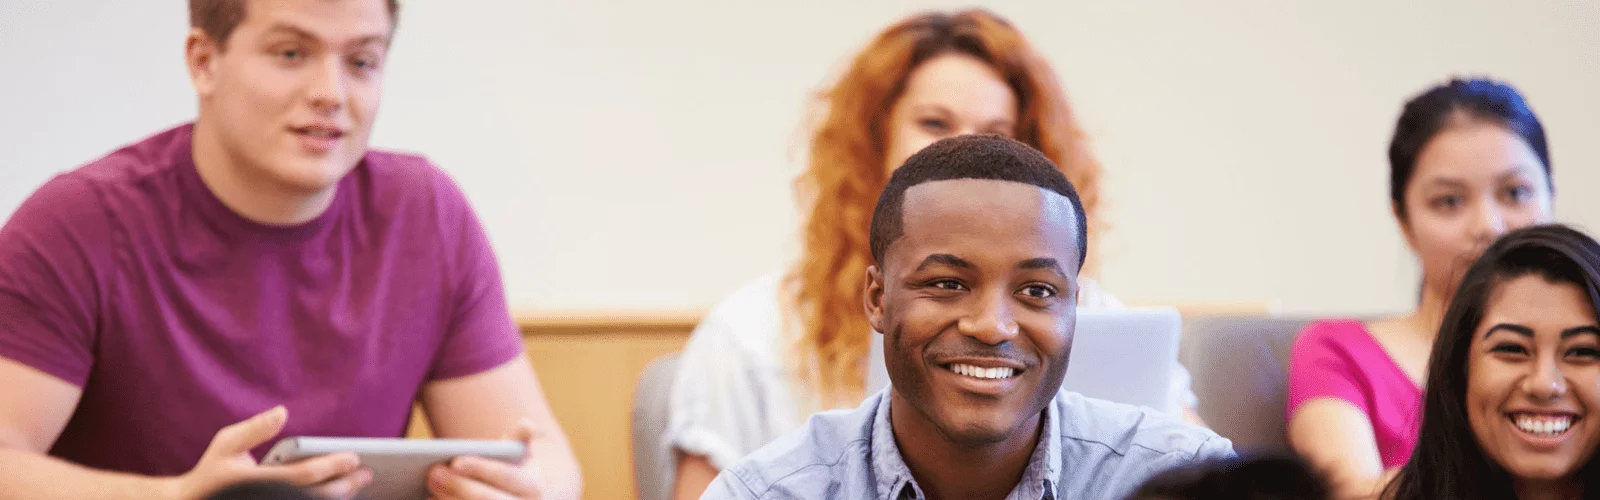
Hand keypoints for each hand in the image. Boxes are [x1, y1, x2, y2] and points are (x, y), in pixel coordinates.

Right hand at [174, 406, 373, 499]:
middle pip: (316, 498)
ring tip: (358, 485)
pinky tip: (340, 497)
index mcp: (258, 483)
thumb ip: (254, 429)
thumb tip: (282, 411)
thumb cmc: (211, 473)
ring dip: (340, 499)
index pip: (303, 477)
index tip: (354, 457)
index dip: (331, 467)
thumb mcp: (226, 445)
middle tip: (367, 473)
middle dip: (345, 486)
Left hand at [426, 419, 541, 499]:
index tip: (455, 461)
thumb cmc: (516, 473)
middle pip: (489, 499)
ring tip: (429, 491)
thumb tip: (527, 425)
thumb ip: (520, 440)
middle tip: (432, 472)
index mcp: (534, 487)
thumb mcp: (523, 456)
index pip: (506, 476)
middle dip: (459, 486)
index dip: (481, 468)